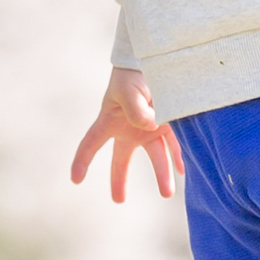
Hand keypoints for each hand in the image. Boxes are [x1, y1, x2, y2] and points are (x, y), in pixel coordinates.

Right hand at [70, 67, 184, 202]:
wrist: (154, 59)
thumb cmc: (133, 73)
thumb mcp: (128, 90)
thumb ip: (136, 109)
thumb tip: (151, 127)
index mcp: (110, 120)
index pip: (91, 143)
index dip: (82, 161)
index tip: (76, 180)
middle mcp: (129, 128)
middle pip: (121, 159)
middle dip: (119, 180)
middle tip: (118, 200)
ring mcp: (149, 127)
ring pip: (155, 157)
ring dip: (162, 175)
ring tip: (167, 194)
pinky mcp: (167, 123)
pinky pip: (174, 144)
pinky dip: (179, 158)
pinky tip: (183, 172)